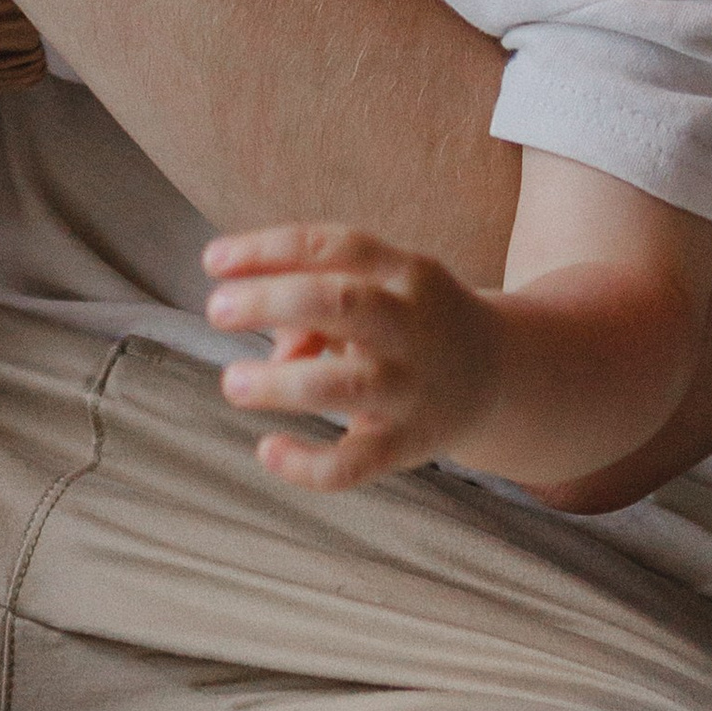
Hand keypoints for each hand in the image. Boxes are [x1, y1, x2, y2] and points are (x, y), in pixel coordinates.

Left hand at [203, 222, 502, 489]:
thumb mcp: (381, 291)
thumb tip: (278, 350)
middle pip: (339, 303)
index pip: (335, 246)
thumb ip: (320, 305)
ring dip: (279, 381)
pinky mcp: (408, 445)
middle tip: (216, 310)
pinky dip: (306, 464)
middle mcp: (412, 326)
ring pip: (344, 386)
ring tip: (232, 381)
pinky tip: (268, 450)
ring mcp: (412, 388)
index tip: (213, 260)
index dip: (269, 249)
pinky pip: (355, 464)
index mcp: (406, 273)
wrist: (499, 375)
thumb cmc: (408, 321)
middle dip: (270, 302)